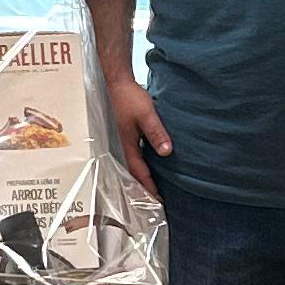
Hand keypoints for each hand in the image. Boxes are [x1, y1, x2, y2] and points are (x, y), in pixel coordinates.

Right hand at [102, 68, 172, 194]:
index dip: (148, 186)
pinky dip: (143, 163)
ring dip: (142, 176)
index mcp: (127, 145)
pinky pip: (135, 154)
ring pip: (134, 164)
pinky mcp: (127, 134)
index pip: (139, 172)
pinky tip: (151, 163)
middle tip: (156, 200)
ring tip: (153, 186)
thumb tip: (167, 152)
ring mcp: (124, 140)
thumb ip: (156, 133)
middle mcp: (124, 146)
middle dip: (143, 187)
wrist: (117, 83)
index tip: (158, 200)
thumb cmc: (130, 99)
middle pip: (134, 172)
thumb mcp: (146, 115)